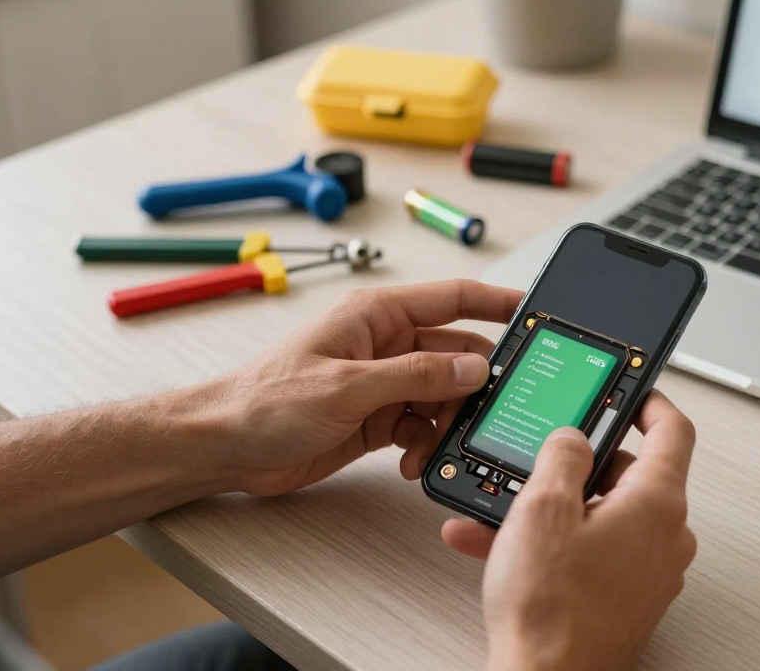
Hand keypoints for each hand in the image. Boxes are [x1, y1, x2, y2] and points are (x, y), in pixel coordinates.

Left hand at [201, 280, 521, 496]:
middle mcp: (385, 344)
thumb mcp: (347, 386)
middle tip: (494, 409)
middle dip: (474, 384)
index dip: (498, 303)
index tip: (535, 313)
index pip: (454, 298)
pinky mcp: (376, 418)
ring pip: (443, 396)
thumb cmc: (264, 401)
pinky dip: (424, 445)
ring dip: (445, 424)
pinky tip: (409, 461)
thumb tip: (472, 366)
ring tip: (430, 448)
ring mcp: (382, 382)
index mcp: (378, 315)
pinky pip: (422, 426)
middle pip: (455, 354)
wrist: (224, 446)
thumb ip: (415, 376)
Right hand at [443, 393, 697, 670]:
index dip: (650, 400)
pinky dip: (557, 543)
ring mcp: (651, 571)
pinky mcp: (629, 597)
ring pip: (606, 516)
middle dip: (580, 464)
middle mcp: (666, 537)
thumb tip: (572, 438)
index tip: (630, 389)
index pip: (673, 430)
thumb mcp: (543, 507)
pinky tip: (504, 547)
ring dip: (556, 509)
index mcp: (658, 504)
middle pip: (633, 474)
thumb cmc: (551, 610)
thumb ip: (562, 454)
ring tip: (503, 511)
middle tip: (543, 459)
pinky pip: (596, 551)